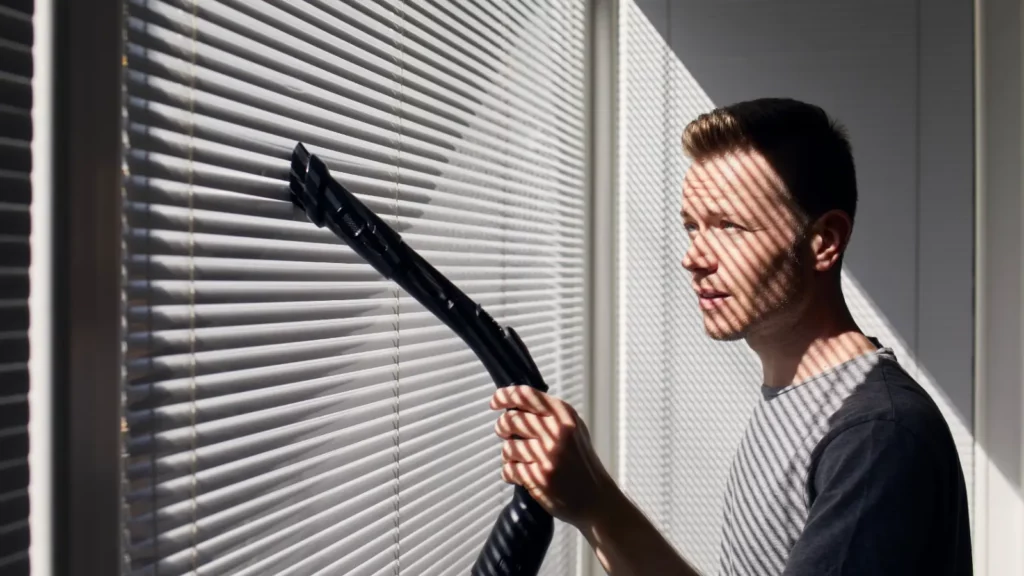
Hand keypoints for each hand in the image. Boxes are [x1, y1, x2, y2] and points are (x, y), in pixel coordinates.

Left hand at [490, 385, 610, 527]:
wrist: (595, 499)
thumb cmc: (581, 462)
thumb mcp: (574, 429)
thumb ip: (549, 415)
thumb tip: (515, 402)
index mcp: (564, 415)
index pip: (526, 395)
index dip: (504, 396)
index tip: (495, 402)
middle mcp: (556, 432)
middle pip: (511, 419)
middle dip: (502, 427)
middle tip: (505, 433)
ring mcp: (547, 455)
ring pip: (507, 446)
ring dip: (508, 454)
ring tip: (518, 459)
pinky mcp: (539, 477)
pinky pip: (509, 469)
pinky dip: (509, 472)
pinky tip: (519, 474)